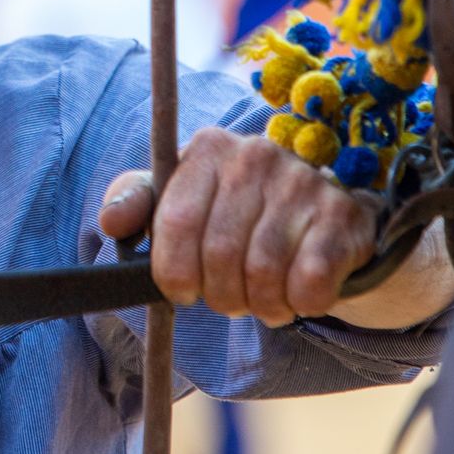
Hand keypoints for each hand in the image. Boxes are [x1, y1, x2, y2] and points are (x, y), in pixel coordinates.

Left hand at [98, 127, 375, 326]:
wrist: (321, 221)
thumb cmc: (234, 215)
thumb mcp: (178, 201)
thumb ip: (137, 205)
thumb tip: (111, 222)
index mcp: (209, 148)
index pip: (175, 222)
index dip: (173, 271)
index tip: (182, 290)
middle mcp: (256, 155)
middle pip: (219, 255)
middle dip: (220, 294)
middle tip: (229, 298)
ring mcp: (303, 182)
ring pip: (263, 273)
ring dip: (260, 304)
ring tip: (263, 299)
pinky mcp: (342, 215)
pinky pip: (310, 284)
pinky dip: (299, 304)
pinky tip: (296, 294)